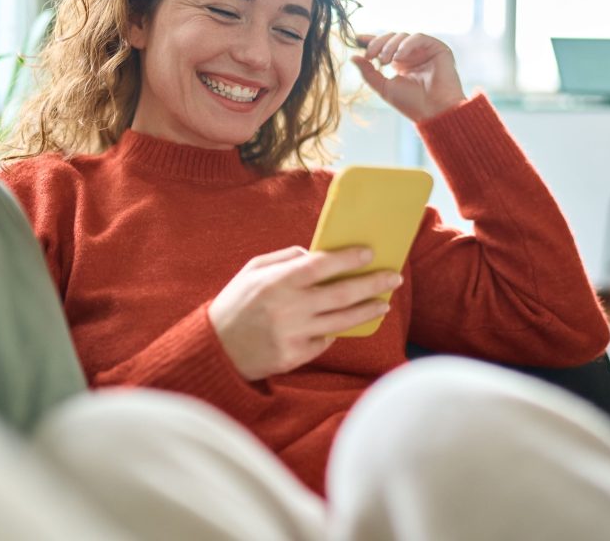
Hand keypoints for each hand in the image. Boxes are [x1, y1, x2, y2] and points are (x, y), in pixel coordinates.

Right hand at [207, 246, 402, 380]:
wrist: (215, 348)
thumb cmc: (235, 303)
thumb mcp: (252, 271)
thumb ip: (284, 258)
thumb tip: (316, 254)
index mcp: (277, 282)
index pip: (321, 266)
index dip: (348, 259)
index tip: (369, 253)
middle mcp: (289, 308)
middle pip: (342, 294)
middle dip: (372, 284)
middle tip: (394, 278)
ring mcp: (294, 335)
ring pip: (342, 321)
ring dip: (368, 310)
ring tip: (384, 302)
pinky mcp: (295, 356)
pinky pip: (325, 341)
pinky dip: (335, 331)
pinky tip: (343, 323)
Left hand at [351, 32, 466, 121]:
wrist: (433, 111)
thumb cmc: (411, 103)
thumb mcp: (383, 87)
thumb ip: (368, 72)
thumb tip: (353, 57)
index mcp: (400, 62)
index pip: (384, 45)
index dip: (371, 40)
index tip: (356, 38)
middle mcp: (412, 54)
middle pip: (391, 37)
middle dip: (377, 44)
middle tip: (370, 56)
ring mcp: (424, 50)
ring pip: (403, 36)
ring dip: (390, 46)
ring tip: (385, 61)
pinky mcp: (437, 48)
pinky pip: (418, 37)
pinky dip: (406, 44)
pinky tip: (398, 57)